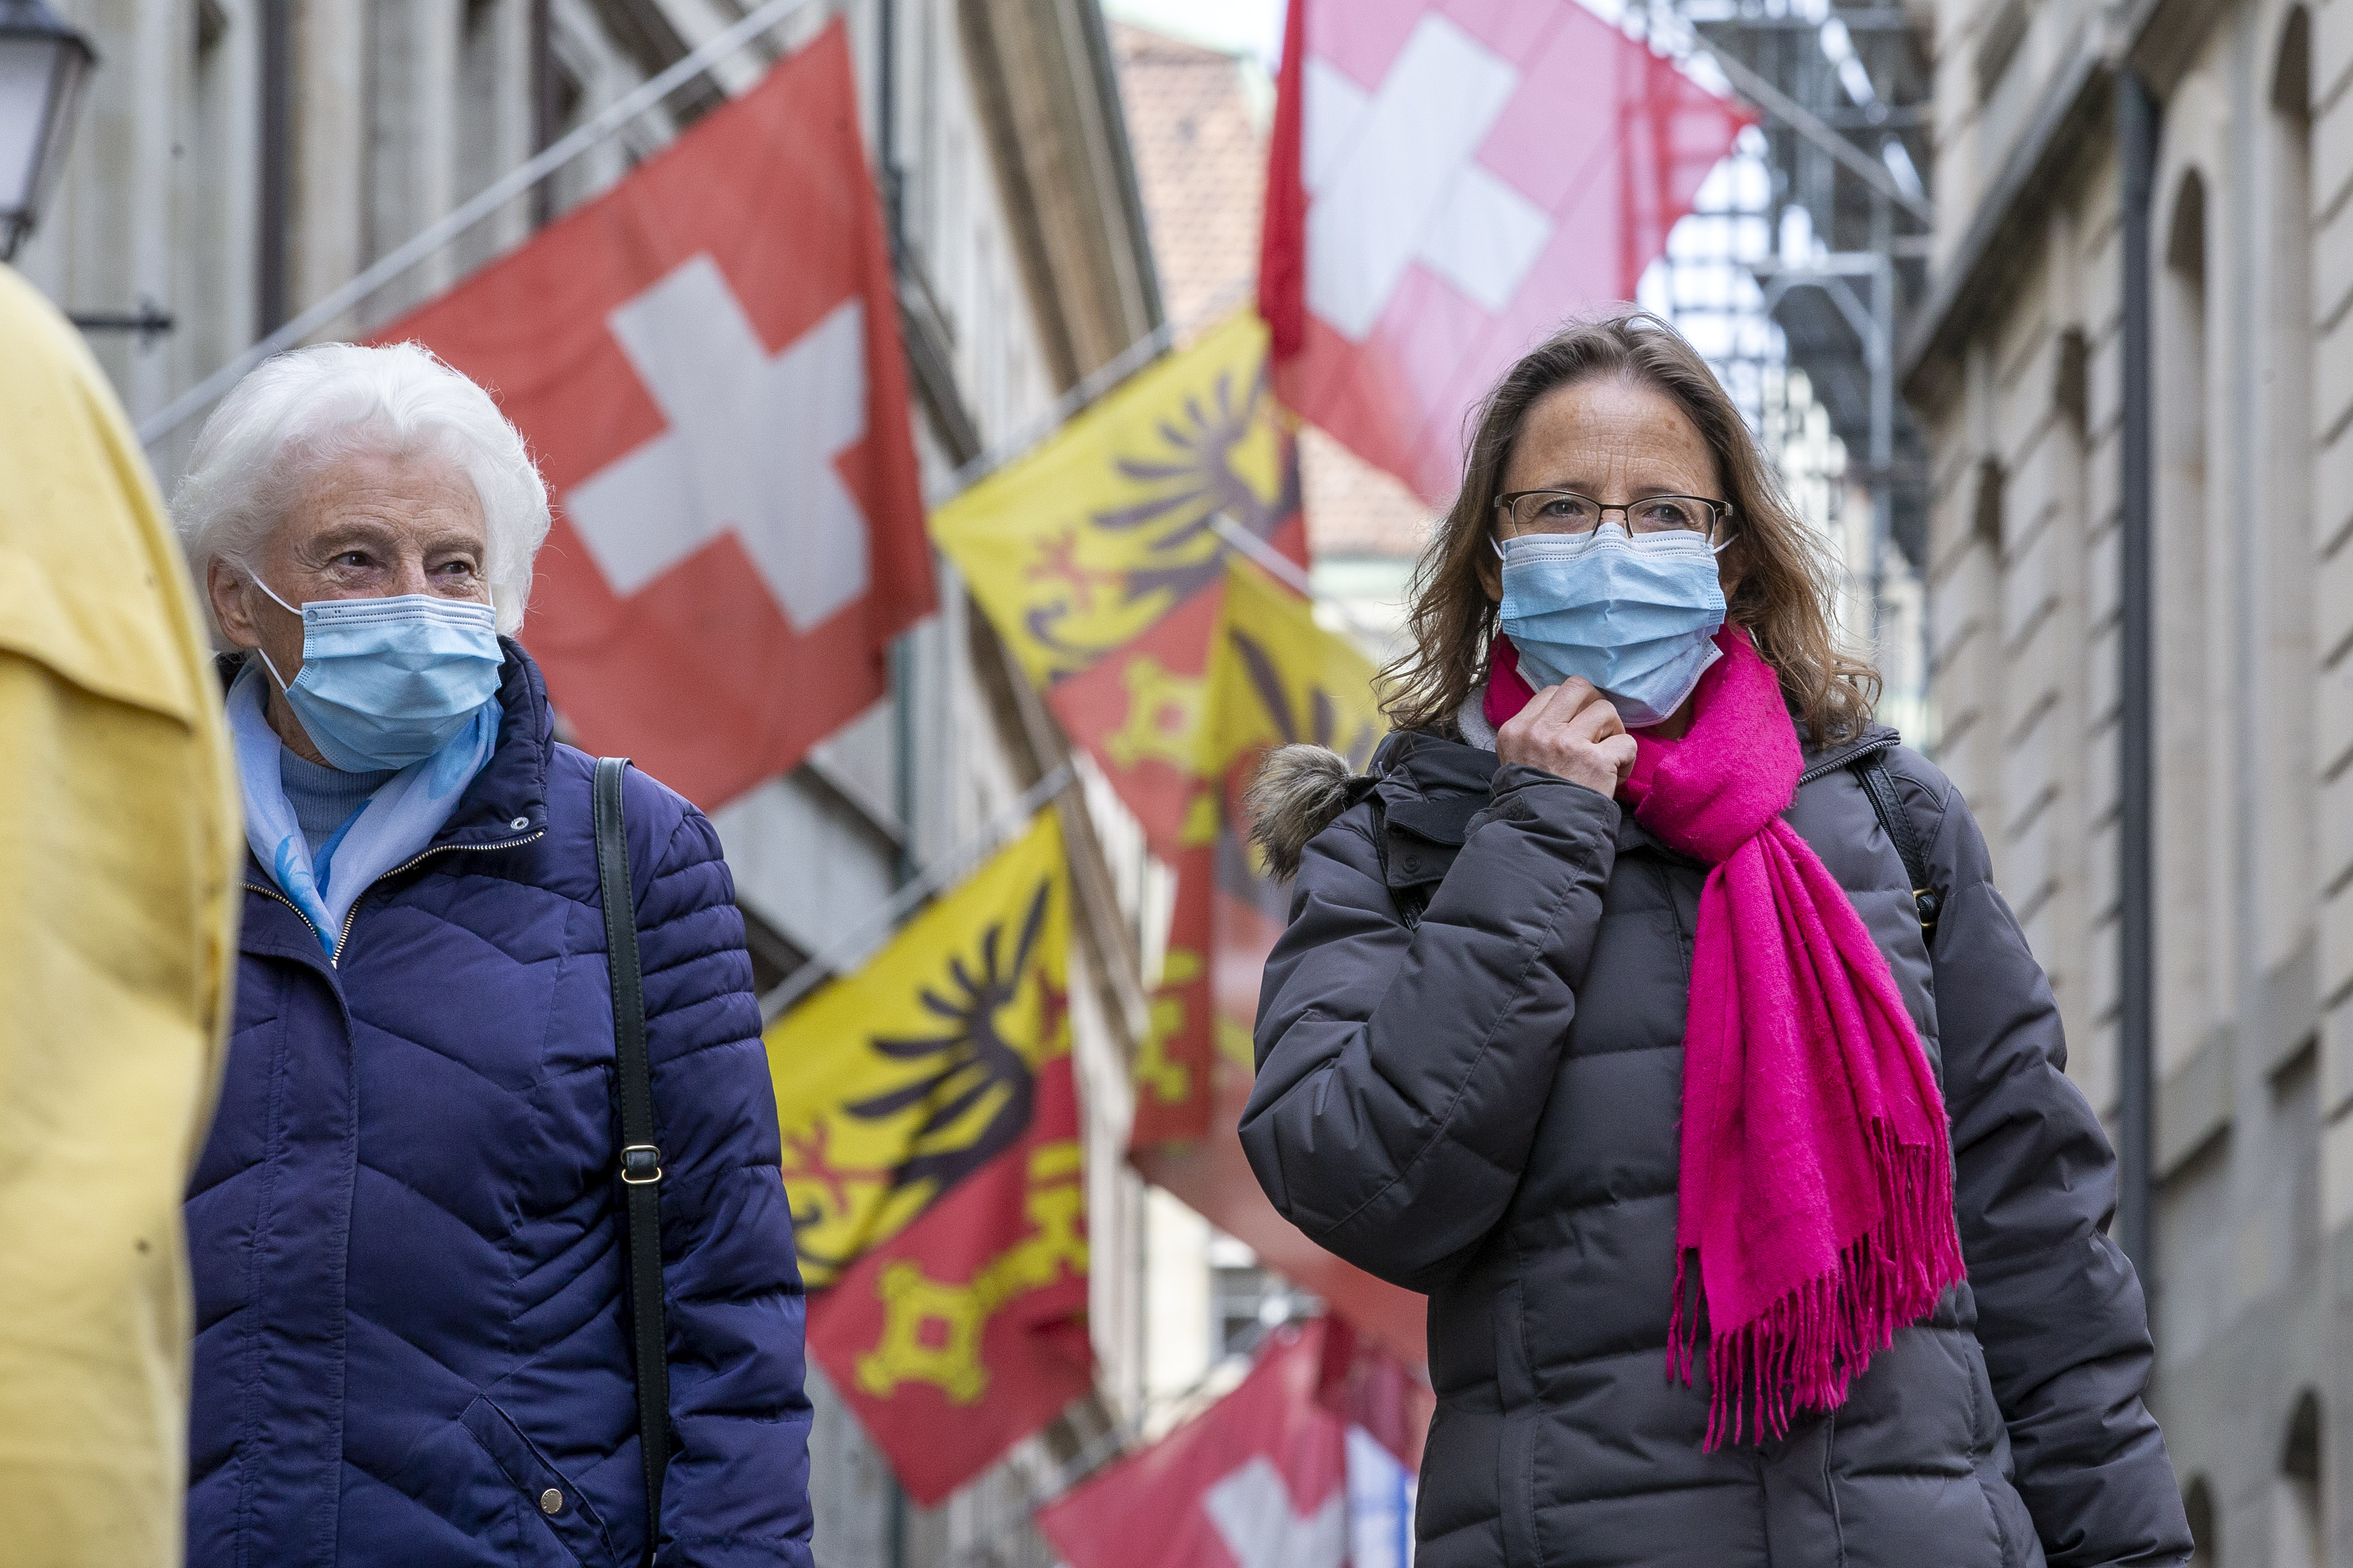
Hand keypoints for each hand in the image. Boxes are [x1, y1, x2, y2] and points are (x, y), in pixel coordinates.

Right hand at [1495, 678, 1635, 795]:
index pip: (1550, 692)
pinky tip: (1616, 775)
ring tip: (1608, 755)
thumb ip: (1532, 736)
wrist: (1542, 836)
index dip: (1570, 707)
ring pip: (1605, 709)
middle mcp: (1539, 732)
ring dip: (1613, 731)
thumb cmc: (1532, 802)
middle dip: (1594, 705)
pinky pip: (1626, 742)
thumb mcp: (1515, 762)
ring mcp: (1568, 744)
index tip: (1576, 728)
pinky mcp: (1596, 761)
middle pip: (1578, 687)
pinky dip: (1627, 759)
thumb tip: (1565, 715)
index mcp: (1516, 730)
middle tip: (1598, 730)